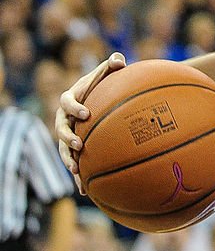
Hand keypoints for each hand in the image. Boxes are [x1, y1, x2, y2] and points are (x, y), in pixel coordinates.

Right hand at [56, 52, 126, 192]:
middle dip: (67, 137)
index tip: (86, 112)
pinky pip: (74, 161)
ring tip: (76, 169)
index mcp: (70, 98)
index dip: (74, 107)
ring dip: (67, 158)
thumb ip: (112, 65)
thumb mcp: (106, 73)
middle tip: (78, 143)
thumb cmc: (103, 83)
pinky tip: (85, 190)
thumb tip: (119, 59)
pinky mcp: (73, 148)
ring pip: (62, 149)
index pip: (67, 102)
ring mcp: (67, 134)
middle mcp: (64, 118)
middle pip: (60, 128)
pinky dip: (78, 175)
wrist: (99, 98)